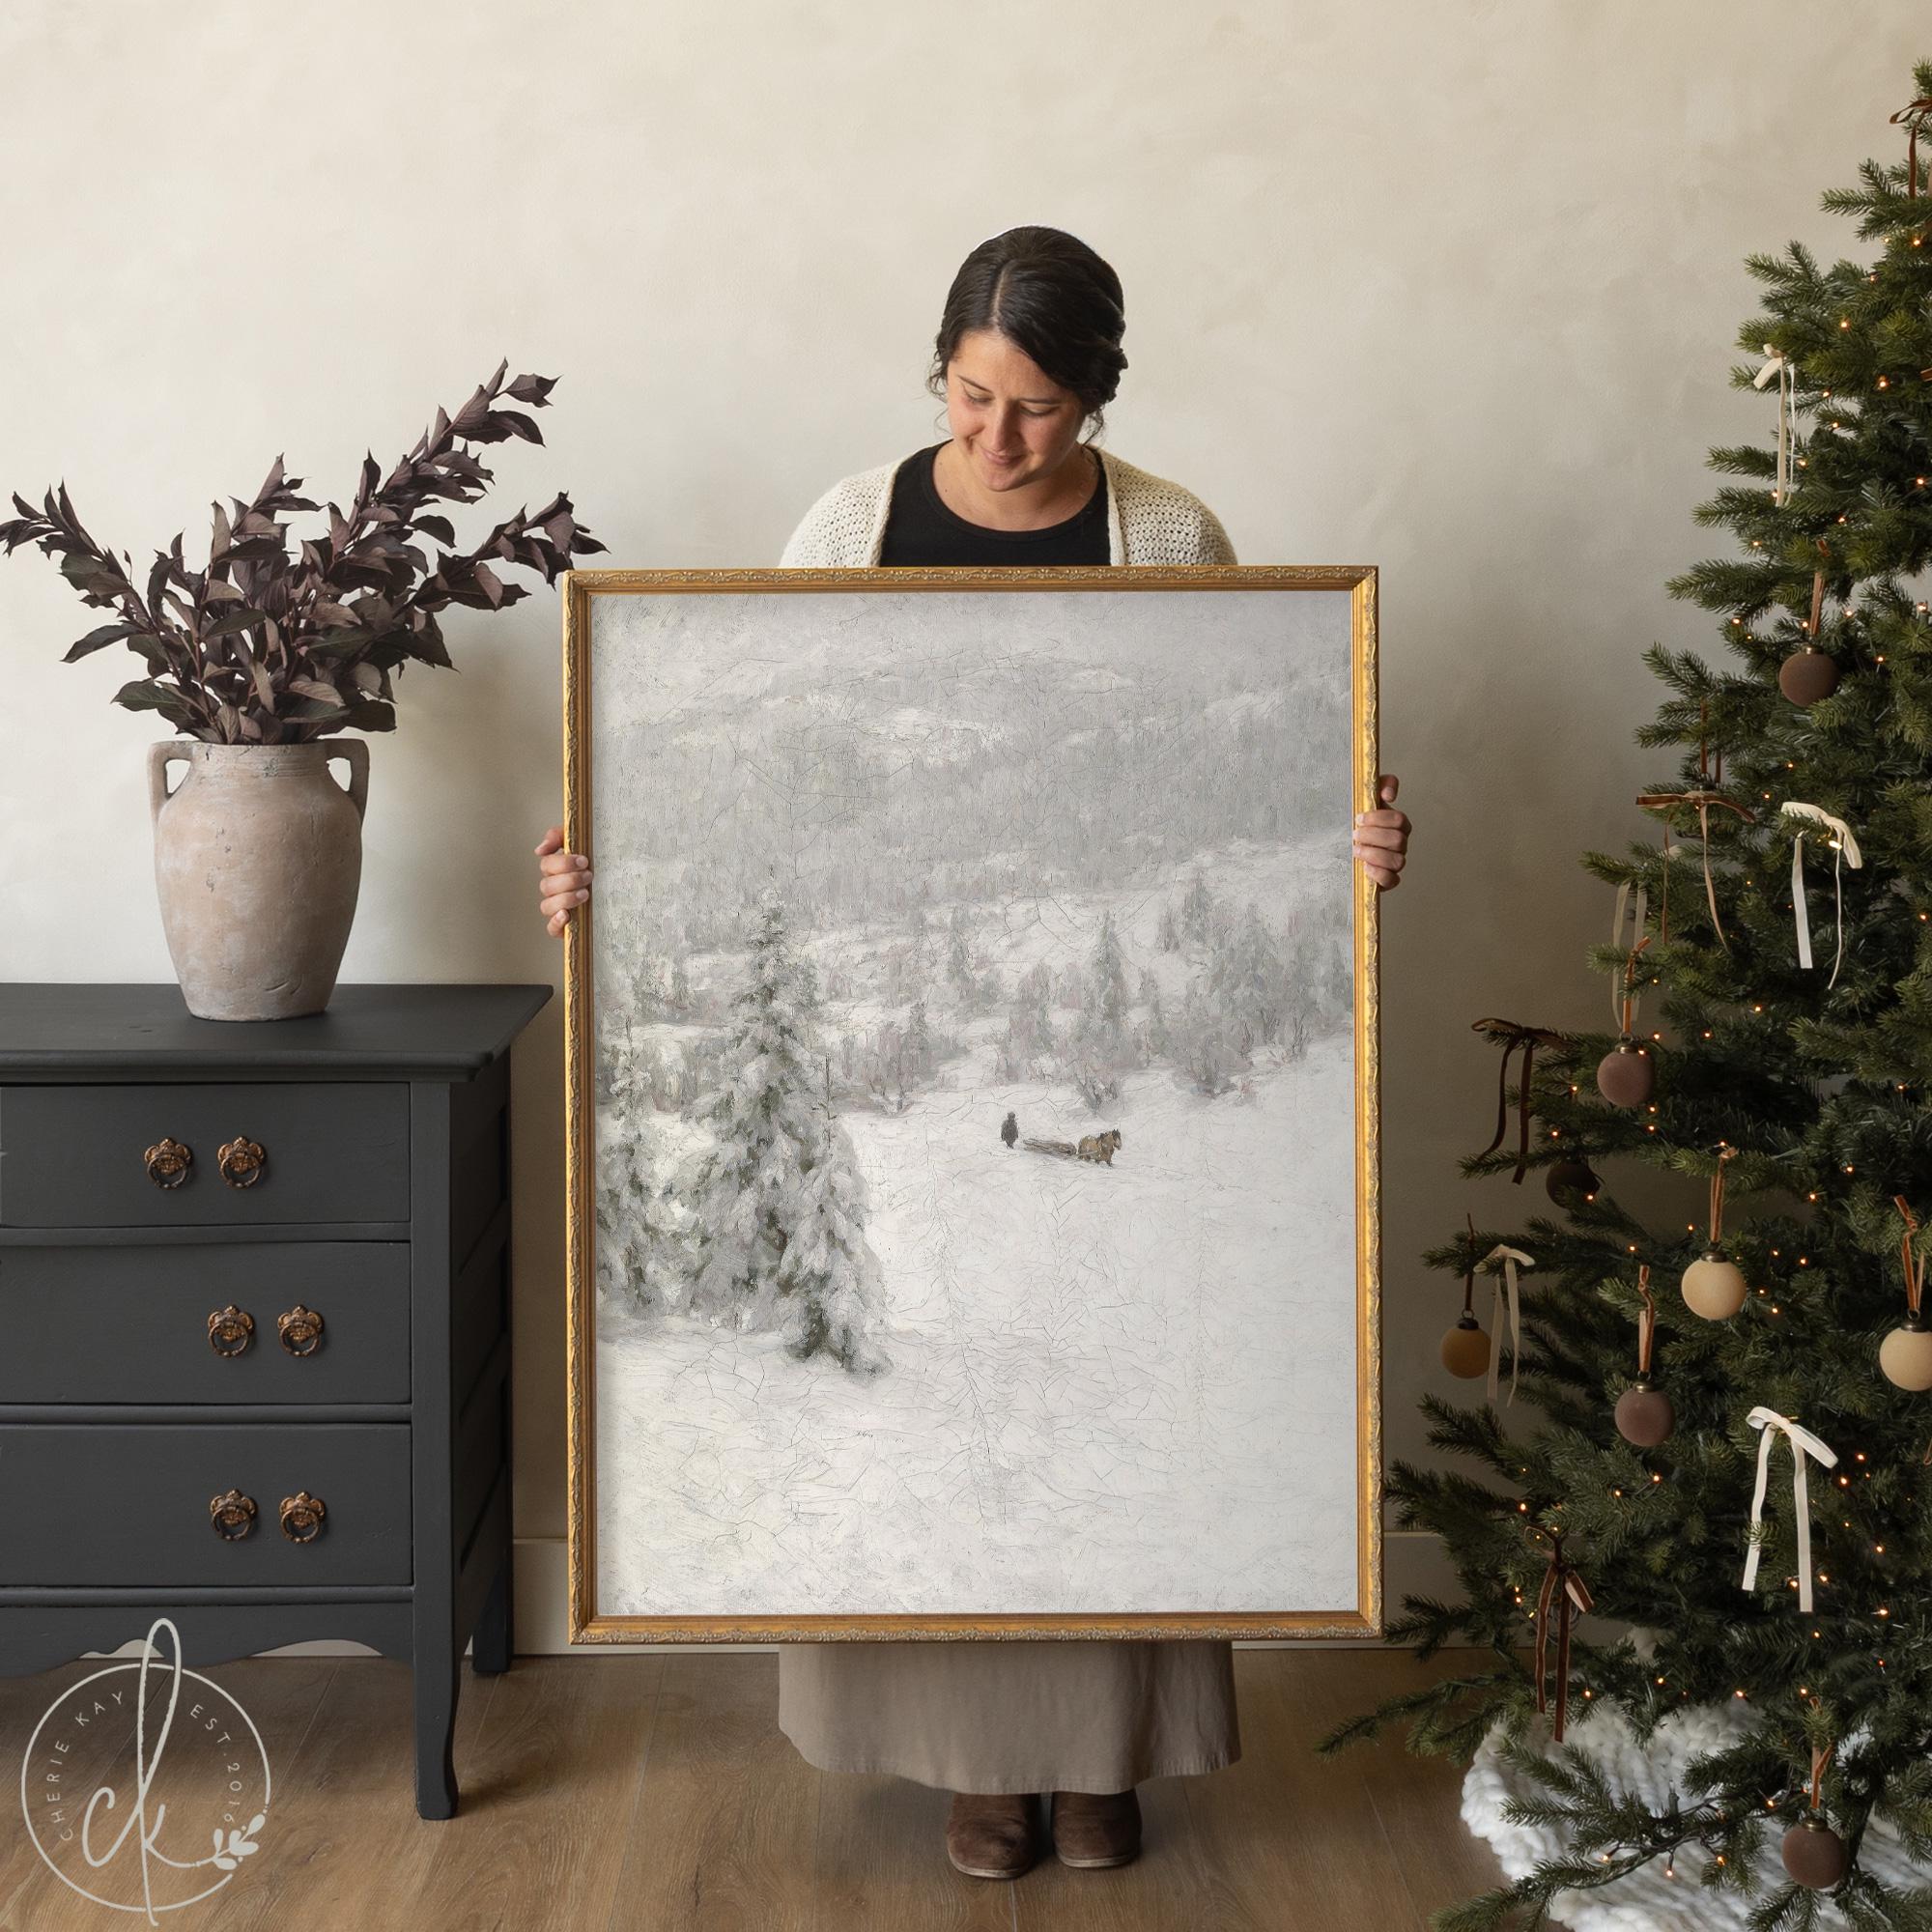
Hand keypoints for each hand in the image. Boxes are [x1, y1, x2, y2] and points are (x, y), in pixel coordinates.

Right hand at [536, 824, 592, 934]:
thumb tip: (540, 850)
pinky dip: (556, 922)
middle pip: (546, 886)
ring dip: (565, 899)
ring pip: (546, 906)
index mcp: (556, 871)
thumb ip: (560, 836)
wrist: (622, 889)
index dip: (563, 863)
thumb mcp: (585, 843)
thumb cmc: (601, 865)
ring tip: (586, 894)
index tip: (584, 861)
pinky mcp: (564, 927)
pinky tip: (566, 915)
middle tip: (590, 876)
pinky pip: (551, 928)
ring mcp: (558, 908)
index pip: (546, 865)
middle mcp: (554, 890)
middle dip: (569, 880)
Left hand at [1352, 774, 1409, 889]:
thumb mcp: (1366, 797)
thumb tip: (1389, 794)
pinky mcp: (1387, 880)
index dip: (1378, 818)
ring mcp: (1395, 862)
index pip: (1399, 819)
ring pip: (1397, 861)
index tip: (1358, 818)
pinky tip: (1365, 867)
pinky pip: (1392, 880)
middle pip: (1398, 839)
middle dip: (1372, 836)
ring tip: (1356, 850)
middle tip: (1355, 834)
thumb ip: (1380, 785)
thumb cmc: (1357, 823)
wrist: (1341, 846)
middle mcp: (1400, 843)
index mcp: (1398, 824)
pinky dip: (1379, 874)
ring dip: (1374, 854)